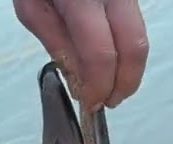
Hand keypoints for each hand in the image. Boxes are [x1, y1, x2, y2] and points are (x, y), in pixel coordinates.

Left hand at [13, 0, 148, 111]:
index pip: (100, 53)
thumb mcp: (31, 6)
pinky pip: (137, 26)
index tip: (91, 103)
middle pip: (134, 48)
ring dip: (128, 69)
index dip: (99, 86)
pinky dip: (126, 50)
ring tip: (109, 85)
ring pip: (141, 38)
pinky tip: (110, 60)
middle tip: (109, 100)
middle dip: (125, 83)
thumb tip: (79, 80)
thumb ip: (56, 43)